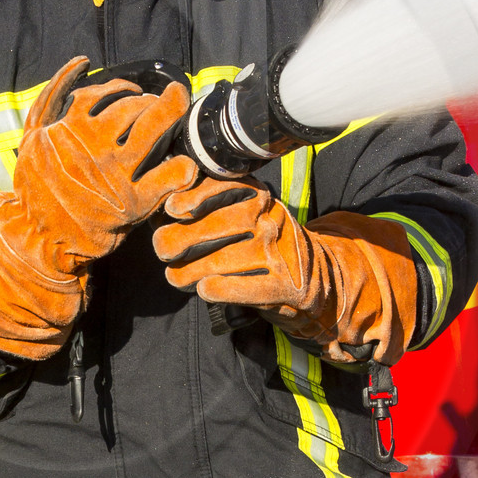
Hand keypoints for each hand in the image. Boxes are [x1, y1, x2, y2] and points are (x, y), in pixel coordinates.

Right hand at [0, 57, 197, 363]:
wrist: (39, 237)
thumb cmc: (37, 184)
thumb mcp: (32, 136)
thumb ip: (52, 95)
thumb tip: (82, 61)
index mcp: (69, 129)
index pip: (107, 93)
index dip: (125, 88)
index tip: (132, 94)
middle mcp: (92, 147)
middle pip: (134, 107)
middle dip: (151, 101)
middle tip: (160, 104)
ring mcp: (113, 174)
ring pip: (152, 131)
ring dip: (168, 117)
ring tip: (172, 121)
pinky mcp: (131, 204)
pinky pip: (166, 177)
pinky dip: (181, 168)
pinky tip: (185, 165)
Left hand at [154, 183, 419, 365]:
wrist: (315, 278)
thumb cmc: (263, 244)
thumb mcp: (247, 213)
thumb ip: (212, 202)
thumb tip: (162, 202)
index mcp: (258, 195)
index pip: (222, 187)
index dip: (192, 197)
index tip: (171, 209)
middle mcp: (269, 219)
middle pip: (212, 226)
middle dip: (176, 240)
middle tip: (163, 249)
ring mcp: (278, 252)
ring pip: (217, 261)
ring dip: (187, 272)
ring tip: (175, 276)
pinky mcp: (284, 286)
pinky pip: (238, 289)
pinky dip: (215, 290)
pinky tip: (204, 289)